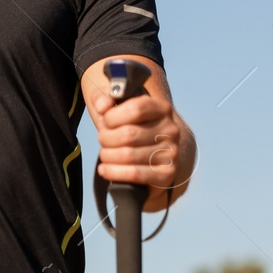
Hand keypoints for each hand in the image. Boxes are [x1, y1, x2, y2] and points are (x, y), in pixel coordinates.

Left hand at [92, 87, 192, 210]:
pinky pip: (135, 174)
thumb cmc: (127, 126)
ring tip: (105, 153)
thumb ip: (103, 98)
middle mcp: (170, 130)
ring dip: (107, 155)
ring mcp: (171, 153)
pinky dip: (113, 172)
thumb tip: (101, 106)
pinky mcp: (167, 174)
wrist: (147, 152)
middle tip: (103, 139)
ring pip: (128, 155)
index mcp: (161, 108)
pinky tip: (104, 168)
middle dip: (106, 138)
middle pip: (128, 134)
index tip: (105, 120)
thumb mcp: (115, 106)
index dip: (112, 116)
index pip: (135, 109)